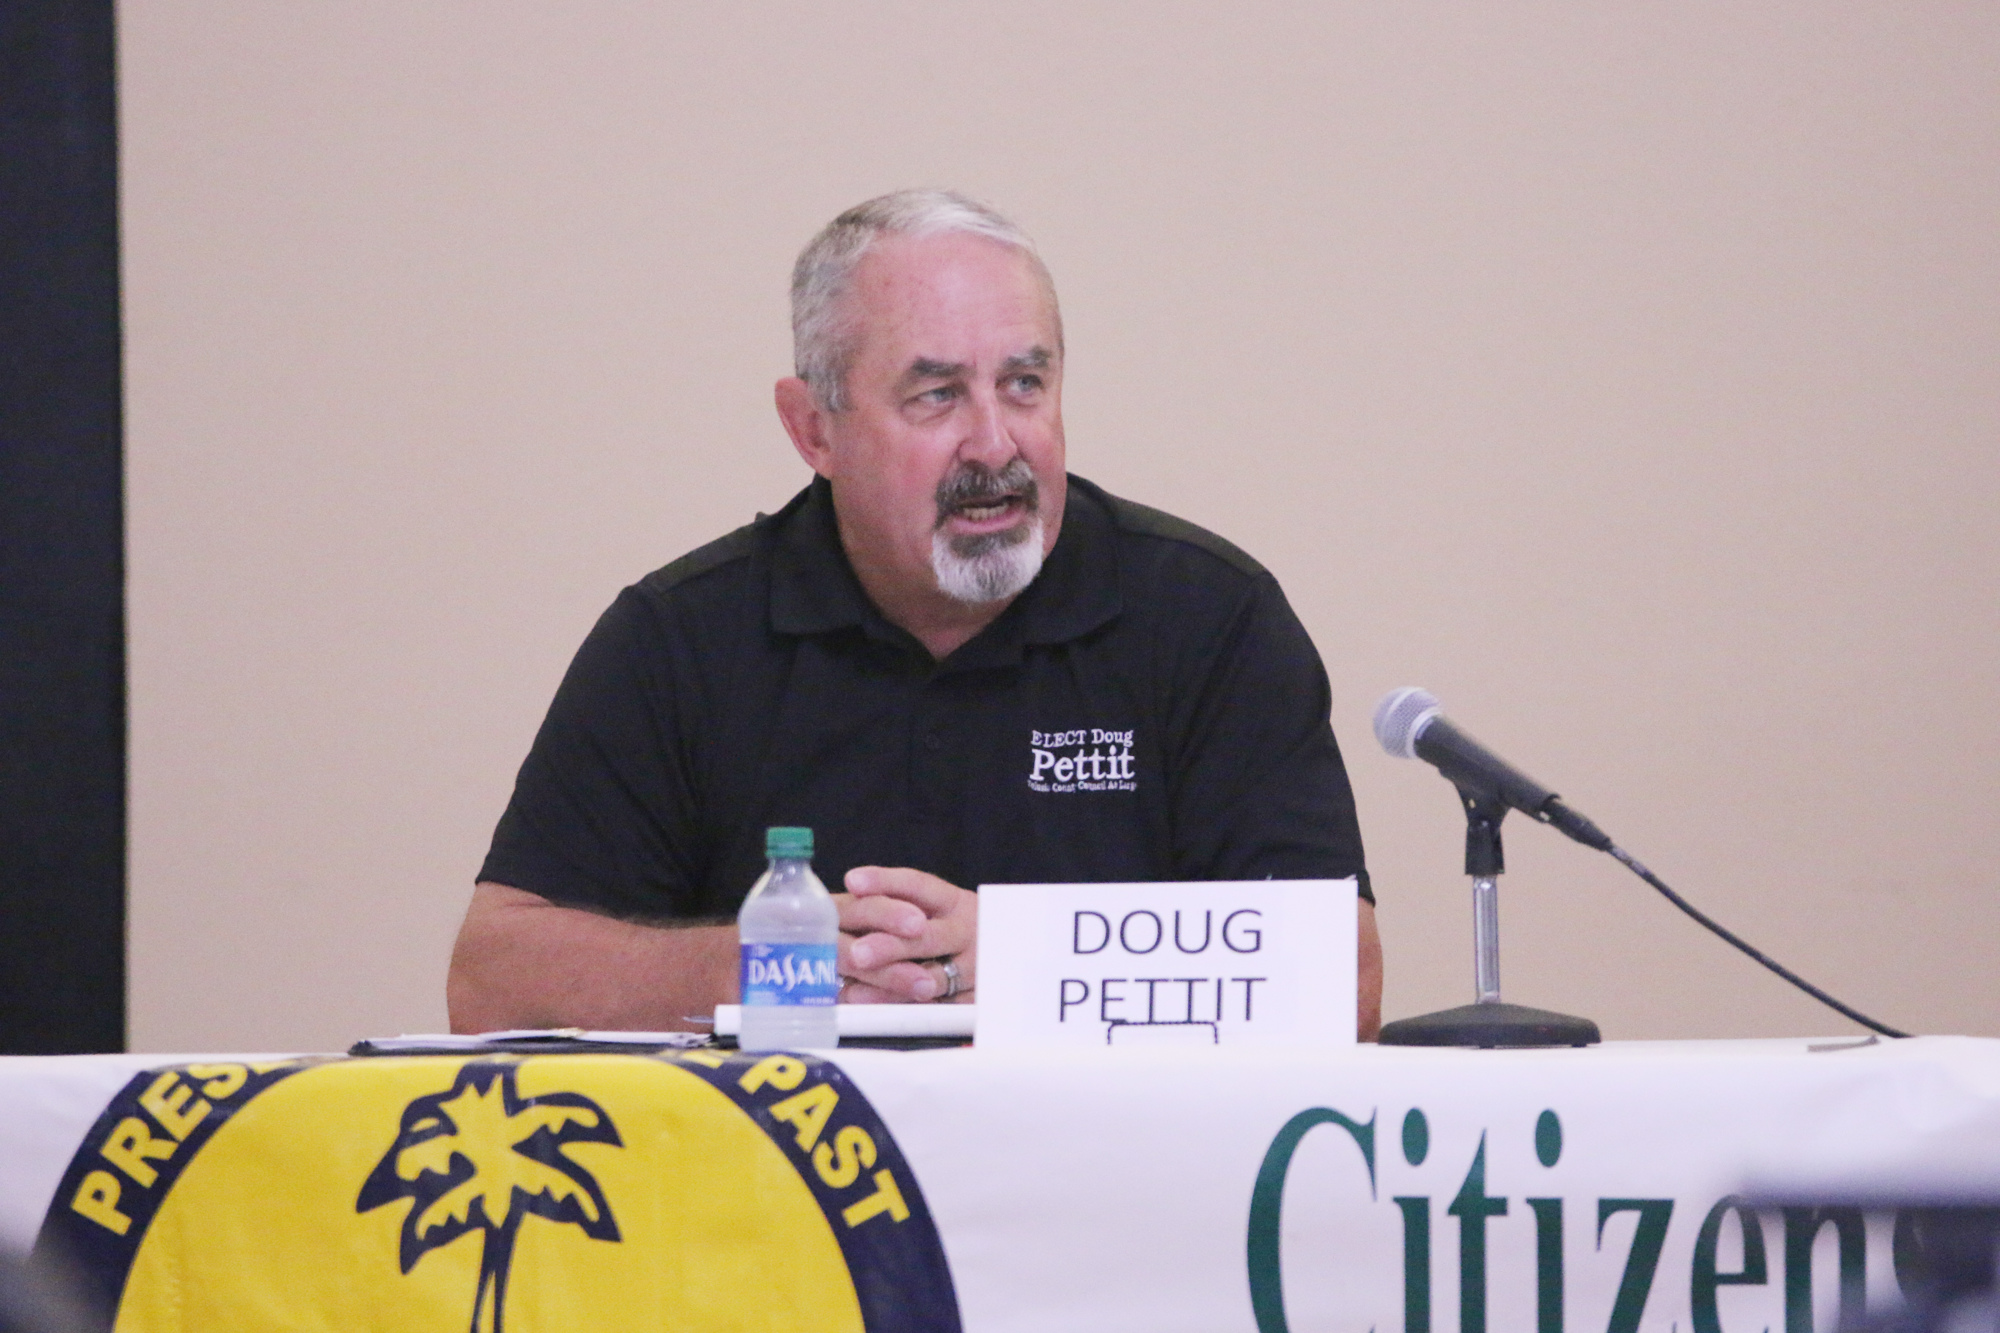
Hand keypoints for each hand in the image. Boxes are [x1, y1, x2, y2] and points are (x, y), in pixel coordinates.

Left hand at [835, 867, 976, 1003]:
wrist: (1003, 956)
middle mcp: (966, 932)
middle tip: (858, 953)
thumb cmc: (956, 934)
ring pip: (934, 978)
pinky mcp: (974, 1000)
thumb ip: (901, 909)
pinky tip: (876, 1011)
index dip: (884, 883)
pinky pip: (937, 1008)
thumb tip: (851, 900)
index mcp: (954, 903)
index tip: (853, 882)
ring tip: (857, 990)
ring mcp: (974, 968)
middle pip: (927, 937)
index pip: (917, 886)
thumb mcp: (941, 913)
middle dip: (890, 946)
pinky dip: (905, 1009)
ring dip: (896, 984)